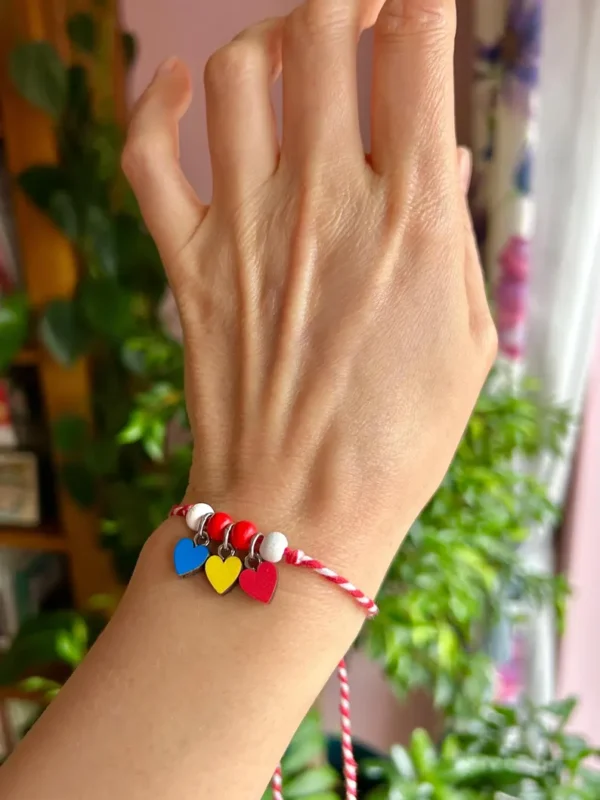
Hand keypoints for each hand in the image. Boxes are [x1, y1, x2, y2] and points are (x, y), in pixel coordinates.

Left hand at [122, 0, 495, 586]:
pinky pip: (148, 157)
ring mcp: (245, 232)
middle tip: (363, 8)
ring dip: (268, 35)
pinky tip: (174, 81)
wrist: (299, 511)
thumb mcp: (465, 338)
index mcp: (410, 222)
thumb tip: (438, 151)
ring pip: (236, 74)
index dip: (421, 4)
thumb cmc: (397, 438)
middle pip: (320, 36)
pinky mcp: (190, 265)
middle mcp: (323, 208)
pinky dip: (152, 103)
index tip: (421, 7)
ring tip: (293, 48)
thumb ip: (454, 232)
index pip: (416, 55)